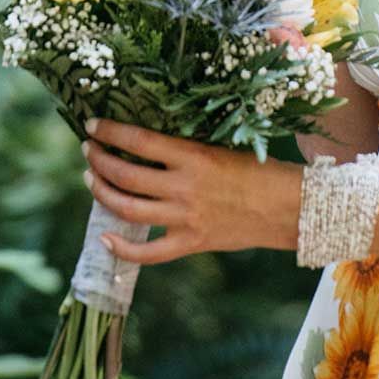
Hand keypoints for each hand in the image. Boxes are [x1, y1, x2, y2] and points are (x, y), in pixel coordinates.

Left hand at [81, 118, 299, 265]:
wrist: (290, 208)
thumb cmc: (260, 170)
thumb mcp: (221, 148)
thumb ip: (186, 150)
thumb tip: (146, 141)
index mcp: (194, 156)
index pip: (139, 140)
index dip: (110, 132)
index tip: (92, 125)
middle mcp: (184, 186)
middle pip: (125, 174)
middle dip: (98, 160)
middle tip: (88, 151)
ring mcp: (186, 218)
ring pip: (128, 209)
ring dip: (102, 192)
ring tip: (91, 179)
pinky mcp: (192, 242)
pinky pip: (149, 252)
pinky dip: (123, 248)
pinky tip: (105, 237)